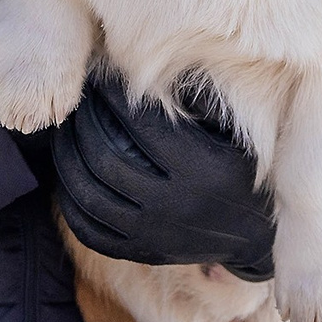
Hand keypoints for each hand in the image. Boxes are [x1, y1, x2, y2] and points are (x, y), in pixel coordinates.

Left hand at [51, 72, 278, 279]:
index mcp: (202, 169)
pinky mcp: (143, 253)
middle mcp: (176, 206)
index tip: (102, 78)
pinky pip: (90, 230)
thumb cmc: (243, 169)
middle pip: (105, 160)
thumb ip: (198, 101)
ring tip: (65, 133)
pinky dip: (71, 201)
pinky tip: (69, 175)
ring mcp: (156, 235)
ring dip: (67, 160)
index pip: (140, 125)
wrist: (257, 236)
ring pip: (89, 196)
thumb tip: (153, 68)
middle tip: (77, 102)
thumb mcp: (236, 132)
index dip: (113, 97)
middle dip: (83, 125)